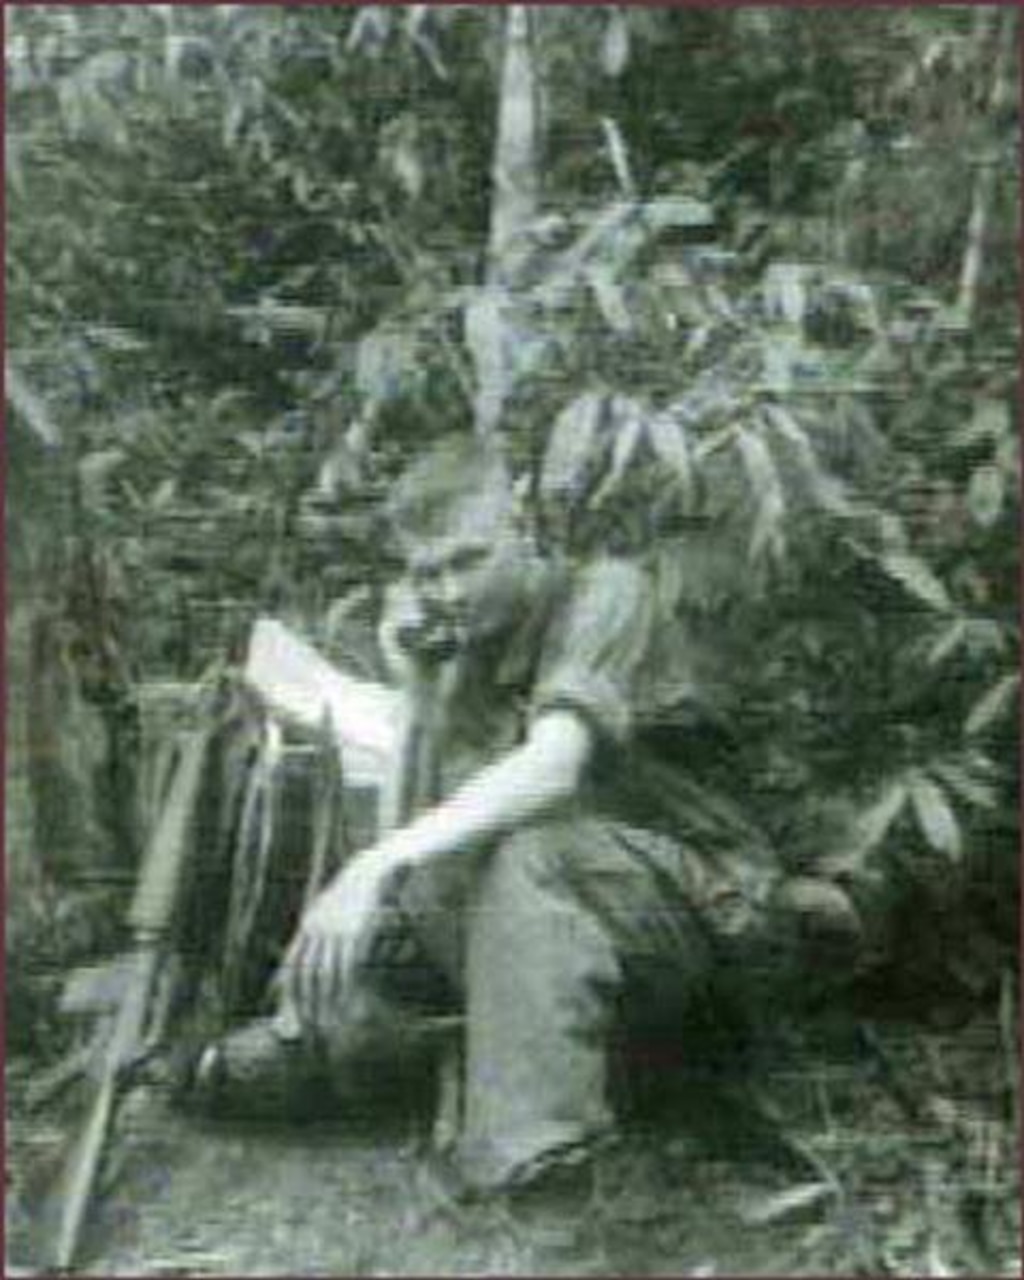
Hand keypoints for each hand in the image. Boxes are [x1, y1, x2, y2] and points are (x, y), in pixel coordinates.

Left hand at [276, 848, 409, 1032]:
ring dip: (323, 1005)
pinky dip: (343, 991)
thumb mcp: (327, 912)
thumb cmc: (351, 896)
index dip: (288, 994)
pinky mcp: (355, 933)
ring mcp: (334, 931)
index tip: (288, 1018)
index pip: (292, 966)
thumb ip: (313, 938)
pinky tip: (346, 1007)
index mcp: (308, 925)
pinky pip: (345, 968)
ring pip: (323, 975)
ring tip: (325, 1028)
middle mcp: (316, 929)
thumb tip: (306, 956)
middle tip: (307, 1034)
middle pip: (304, 976)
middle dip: (304, 1006)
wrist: (372, 869)